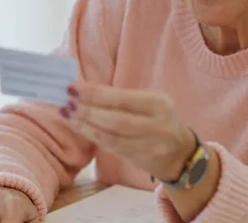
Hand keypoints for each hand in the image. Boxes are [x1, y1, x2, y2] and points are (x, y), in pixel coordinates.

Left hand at [63, 81, 196, 181]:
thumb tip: (84, 91)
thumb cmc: (158, 119)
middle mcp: (157, 126)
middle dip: (88, 112)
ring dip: (86, 127)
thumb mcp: (149, 103)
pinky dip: (94, 137)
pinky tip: (81, 129)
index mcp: (160, 104)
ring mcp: (149, 146)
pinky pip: (112, 149)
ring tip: (68, 116)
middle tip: (68, 104)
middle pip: (117, 120)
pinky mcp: (139, 161)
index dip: (96, 94)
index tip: (73, 88)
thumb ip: (122, 98)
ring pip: (111, 138)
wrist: (180, 152)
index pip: (123, 98)